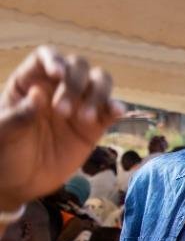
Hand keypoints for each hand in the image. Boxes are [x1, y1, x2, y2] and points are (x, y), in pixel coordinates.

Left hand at [0, 47, 122, 211]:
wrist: (20, 182)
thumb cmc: (4, 153)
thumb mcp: (2, 134)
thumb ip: (17, 115)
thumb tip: (38, 94)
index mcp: (30, 83)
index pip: (45, 58)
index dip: (54, 59)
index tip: (58, 73)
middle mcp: (57, 88)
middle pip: (77, 67)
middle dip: (75, 84)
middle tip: (63, 112)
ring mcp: (79, 105)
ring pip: (99, 81)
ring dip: (98, 94)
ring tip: (87, 118)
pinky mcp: (95, 125)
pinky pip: (111, 109)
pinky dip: (116, 107)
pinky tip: (117, 112)